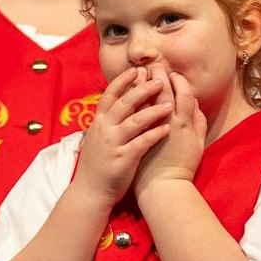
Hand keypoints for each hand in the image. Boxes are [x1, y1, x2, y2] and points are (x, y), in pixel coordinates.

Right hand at [74, 66, 172, 203]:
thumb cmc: (99, 162)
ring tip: (170, 104)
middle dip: (142, 89)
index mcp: (99, 122)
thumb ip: (108, 119)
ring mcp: (113, 144)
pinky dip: (154, 134)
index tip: (137, 70)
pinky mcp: (123, 159)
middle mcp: (104, 129)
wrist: (90, 191)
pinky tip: (167, 129)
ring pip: (134, 121)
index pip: (110, 95)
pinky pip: (141, 143)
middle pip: (124, 103)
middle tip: (160, 80)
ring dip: (153, 110)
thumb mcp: (99, 136)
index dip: (123, 81)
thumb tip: (120, 102)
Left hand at [134, 70, 206, 200]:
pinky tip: (128, 92)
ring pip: (147, 101)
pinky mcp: (136, 135)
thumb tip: (194, 104)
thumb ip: (198, 122)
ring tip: (140, 73)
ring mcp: (150, 129)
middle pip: (164, 93)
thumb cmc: (182, 166)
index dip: (178, 81)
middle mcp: (168, 124)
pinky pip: (133, 113)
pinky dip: (131, 101)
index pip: (184, 94)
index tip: (172, 73)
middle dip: (159, 77)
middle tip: (155, 65)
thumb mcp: (198, 144)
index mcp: (184, 125)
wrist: (162, 187)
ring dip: (143, 85)